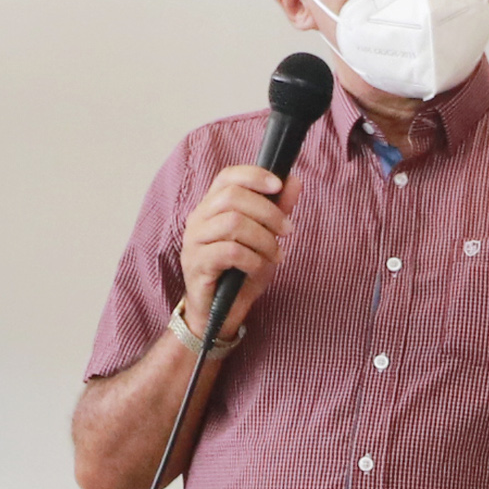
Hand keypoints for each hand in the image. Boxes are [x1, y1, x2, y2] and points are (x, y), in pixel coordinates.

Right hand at [174, 164, 293, 336]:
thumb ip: (277, 210)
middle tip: (288, 231)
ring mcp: (194, 241)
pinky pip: (229, 252)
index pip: (228, 176)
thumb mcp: (266, 238)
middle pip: (233, 197)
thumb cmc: (241, 273)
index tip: (279, 185)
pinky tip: (258, 268)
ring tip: (277, 255)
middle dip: (268, 212)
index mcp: (212, 207)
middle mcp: (198, 219)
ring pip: (233, 223)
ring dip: (264, 239)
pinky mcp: (196, 264)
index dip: (254, 175)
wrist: (220, 313)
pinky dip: (253, 259)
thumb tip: (294, 180)